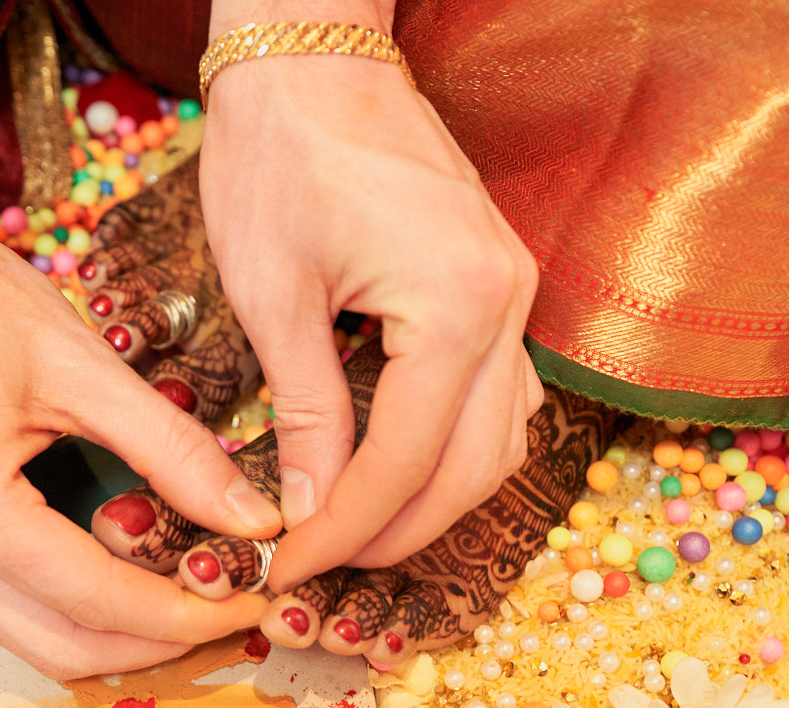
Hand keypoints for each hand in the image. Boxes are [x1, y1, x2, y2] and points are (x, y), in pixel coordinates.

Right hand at [0, 0, 280, 677]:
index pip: (95, 599)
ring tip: (195, 601)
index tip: (252, 605)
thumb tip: (255, 519)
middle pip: (63, 647)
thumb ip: (173, 450)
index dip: (185, 615)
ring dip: (119, 639)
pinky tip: (133, 582)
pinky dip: (75, 613)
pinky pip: (4, 611)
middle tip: (235, 613)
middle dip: (159, 644)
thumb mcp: (84, 367)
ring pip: (32, 642)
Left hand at [200, 32, 542, 590]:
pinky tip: (393, 466)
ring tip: (354, 530)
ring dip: (434, 498)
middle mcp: (508, 305)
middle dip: (397, 531)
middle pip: (475, 467)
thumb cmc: (279, 153)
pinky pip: (498, 395)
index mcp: (456, 305)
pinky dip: (451, 447)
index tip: (289, 569)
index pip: (407, 461)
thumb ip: (307, 408)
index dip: (344, 529)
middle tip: (323, 567)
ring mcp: (514, 293)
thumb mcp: (274, 293)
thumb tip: (309, 506)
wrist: (314, 56)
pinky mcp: (497, 285)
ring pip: (501, 439)